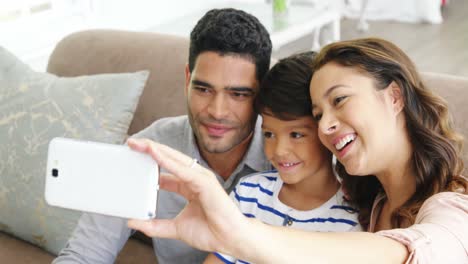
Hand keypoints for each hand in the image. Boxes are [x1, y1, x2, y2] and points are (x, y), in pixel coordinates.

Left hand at [126, 138, 246, 253]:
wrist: (230, 240)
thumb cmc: (211, 231)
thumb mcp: (176, 228)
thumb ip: (155, 226)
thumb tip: (133, 222)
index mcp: (189, 186)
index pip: (167, 170)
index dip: (150, 163)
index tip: (134, 159)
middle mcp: (195, 178)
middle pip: (169, 159)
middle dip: (150, 150)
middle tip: (132, 143)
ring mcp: (201, 178)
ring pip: (175, 159)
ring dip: (157, 150)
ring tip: (141, 143)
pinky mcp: (206, 182)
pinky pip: (183, 170)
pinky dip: (168, 161)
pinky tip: (155, 154)